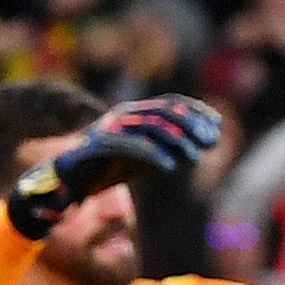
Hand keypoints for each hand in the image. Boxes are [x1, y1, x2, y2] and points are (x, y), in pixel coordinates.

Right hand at [4, 94, 224, 237]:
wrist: (67, 181)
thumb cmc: (108, 168)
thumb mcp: (144, 160)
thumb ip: (167, 152)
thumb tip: (198, 152)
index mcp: (132, 114)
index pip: (168, 103)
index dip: (194, 111)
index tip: (216, 125)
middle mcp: (120, 115)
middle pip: (162, 111)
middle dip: (190, 124)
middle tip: (211, 142)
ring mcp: (107, 129)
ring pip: (147, 126)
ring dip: (176, 141)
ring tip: (194, 159)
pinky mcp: (96, 146)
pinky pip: (126, 145)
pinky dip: (150, 154)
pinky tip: (170, 167)